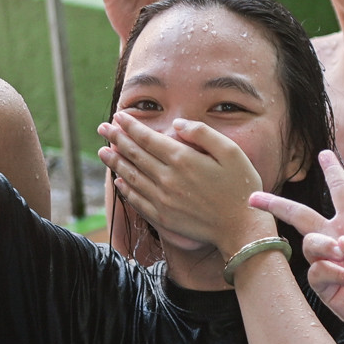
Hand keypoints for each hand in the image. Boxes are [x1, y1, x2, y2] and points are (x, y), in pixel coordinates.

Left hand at [98, 111, 271, 256]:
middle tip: (102, 128)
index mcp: (183, 159)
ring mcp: (163, 200)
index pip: (148, 139)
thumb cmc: (241, 187)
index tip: (118, 116)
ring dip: (115, 162)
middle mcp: (167, 179)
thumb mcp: (231, 151)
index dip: (130, 126)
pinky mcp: (163, 217)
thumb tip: (177, 124)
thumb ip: (203, 134)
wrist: (241, 227)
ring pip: (131, 176)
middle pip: (135, 155)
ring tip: (103, 151)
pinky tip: (119, 181)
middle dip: (117, 139)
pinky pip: (137, 200)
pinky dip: (126, 189)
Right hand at [251, 150, 343, 343]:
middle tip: (253, 198)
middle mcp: (338, 238)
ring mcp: (329, 261)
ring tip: (341, 254)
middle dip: (277, 205)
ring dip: (323, 246)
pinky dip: (336, 272)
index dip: (334, 173)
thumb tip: (339, 244)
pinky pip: (318, 270)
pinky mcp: (325, 285)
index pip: (343, 193)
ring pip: (308, 243)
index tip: (324, 154)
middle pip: (301, 215)